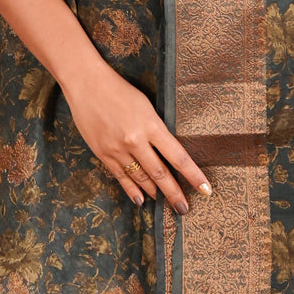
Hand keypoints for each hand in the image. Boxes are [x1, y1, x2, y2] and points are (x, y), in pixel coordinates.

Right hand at [63, 61, 210, 211]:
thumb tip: (167, 152)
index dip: (194, 176)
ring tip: (164, 202)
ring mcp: (118, 149)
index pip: (178, 157)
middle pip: (161, 174)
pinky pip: (121, 177)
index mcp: (151, 126)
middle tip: (184, 209)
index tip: (206, 189)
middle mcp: (136, 141)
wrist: (87, 84)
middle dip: (174, 194)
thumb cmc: (120, 90)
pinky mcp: (103, 153)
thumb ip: (157, 130)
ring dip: (154, 192)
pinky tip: (141, 200)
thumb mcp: (146, 106)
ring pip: (141, 178)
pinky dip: (132, 190)